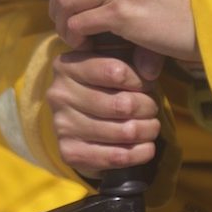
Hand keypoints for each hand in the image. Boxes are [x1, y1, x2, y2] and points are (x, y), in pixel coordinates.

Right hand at [46, 47, 162, 177]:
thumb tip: (151, 72)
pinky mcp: (69, 153)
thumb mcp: (117, 61)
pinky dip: (140, 153)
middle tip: (152, 108)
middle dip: (148, 107)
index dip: (140, 81)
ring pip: (124, 132)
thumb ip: (137, 54)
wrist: (82, 122)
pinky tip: (146, 146)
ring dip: (148, 130)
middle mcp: (59, 94)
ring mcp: (62, 125)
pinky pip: (117, 157)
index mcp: (67, 65)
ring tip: (151, 126)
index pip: (116, 72)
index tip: (147, 85)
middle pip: (122, 105)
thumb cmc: (106, 86)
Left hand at [48, 0, 199, 62]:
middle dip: (59, 5)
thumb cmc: (180, 0)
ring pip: (67, 0)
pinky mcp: (121, 11)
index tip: (70, 8)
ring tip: (74, 36)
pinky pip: (79, 22)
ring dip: (64, 22)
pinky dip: (75, 35)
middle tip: (65, 25)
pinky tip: (84, 44)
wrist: (210, 19)